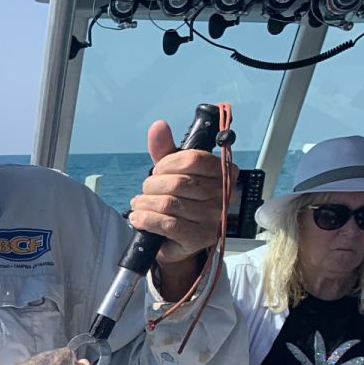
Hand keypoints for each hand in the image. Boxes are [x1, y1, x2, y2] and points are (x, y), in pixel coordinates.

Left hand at [129, 120, 236, 266]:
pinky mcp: (199, 238)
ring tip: (139, 205)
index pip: (193, 159)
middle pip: (178, 183)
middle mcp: (224, 195)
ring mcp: (213, 219)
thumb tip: (158, 126)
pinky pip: (168, 224)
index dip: (167, 164)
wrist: (179, 238)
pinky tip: (139, 218)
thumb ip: (166, 149)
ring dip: (145, 203)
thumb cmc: (180, 199)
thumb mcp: (174, 171)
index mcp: (225, 172)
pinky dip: (147, 219)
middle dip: (152, 186)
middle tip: (145, 191)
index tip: (157, 171)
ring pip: (169, 204)